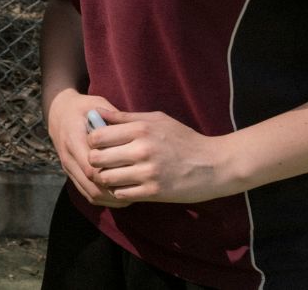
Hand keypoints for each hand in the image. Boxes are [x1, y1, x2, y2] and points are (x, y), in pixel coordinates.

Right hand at [44, 88, 124, 207]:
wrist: (58, 112)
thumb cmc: (82, 108)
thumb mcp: (96, 105)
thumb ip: (112, 118)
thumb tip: (133, 131)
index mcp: (74, 139)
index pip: (91, 167)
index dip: (111, 175)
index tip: (132, 174)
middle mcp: (69, 157)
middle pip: (91, 185)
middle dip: (114, 192)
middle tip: (137, 190)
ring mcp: (69, 167)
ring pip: (89, 193)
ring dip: (110, 198)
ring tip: (131, 197)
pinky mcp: (71, 173)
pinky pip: (86, 192)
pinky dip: (103, 198)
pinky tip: (119, 196)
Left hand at [86, 109, 236, 203]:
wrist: (215, 165)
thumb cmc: (185, 139)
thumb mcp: (158, 120)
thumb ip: (126, 117)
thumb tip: (97, 113)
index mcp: (141, 129)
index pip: (97, 136)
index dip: (92, 142)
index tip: (98, 145)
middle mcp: (141, 150)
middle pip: (96, 158)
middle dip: (94, 161)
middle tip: (102, 163)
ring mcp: (147, 172)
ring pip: (106, 178)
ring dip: (105, 178)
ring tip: (112, 175)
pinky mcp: (154, 192)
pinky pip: (121, 194)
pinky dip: (119, 191)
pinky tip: (126, 186)